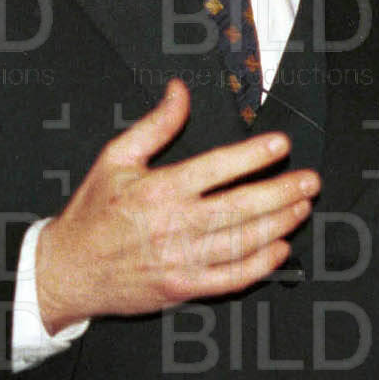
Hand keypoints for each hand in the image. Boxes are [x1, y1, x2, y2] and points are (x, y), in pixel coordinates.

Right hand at [35, 79, 319, 332]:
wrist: (67, 270)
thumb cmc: (92, 212)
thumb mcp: (116, 158)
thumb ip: (155, 124)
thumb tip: (180, 91)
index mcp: (158, 189)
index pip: (218, 168)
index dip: (254, 155)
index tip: (281, 145)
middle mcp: (173, 225)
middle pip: (241, 207)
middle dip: (282, 191)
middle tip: (310, 180)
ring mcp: (181, 260)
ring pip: (243, 242)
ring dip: (279, 224)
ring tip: (302, 207)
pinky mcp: (183, 288)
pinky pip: (231, 278)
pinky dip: (260, 265)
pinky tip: (279, 250)